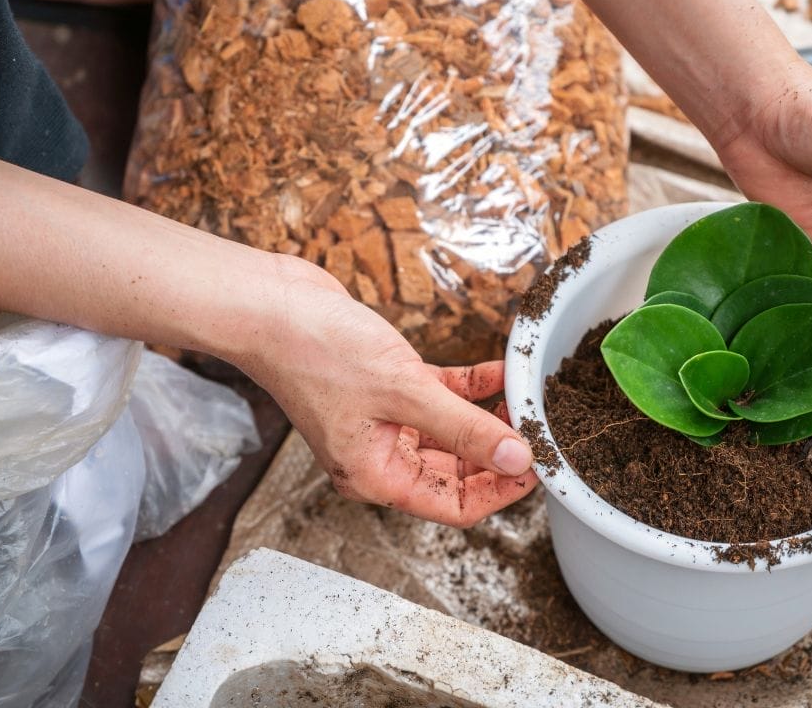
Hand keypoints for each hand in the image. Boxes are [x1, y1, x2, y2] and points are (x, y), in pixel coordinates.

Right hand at [230, 256, 537, 527]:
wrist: (269, 305)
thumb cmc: (315, 353)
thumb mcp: (404, 393)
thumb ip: (465, 428)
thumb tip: (518, 460)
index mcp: (375, 476)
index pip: (456, 505)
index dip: (502, 490)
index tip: (540, 466)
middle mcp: (380, 456)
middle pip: (458, 471)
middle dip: (500, 451)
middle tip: (542, 430)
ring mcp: (383, 421)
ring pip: (452, 431)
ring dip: (489, 416)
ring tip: (527, 398)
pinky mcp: (387, 385)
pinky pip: (441, 396)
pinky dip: (471, 386)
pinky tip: (500, 371)